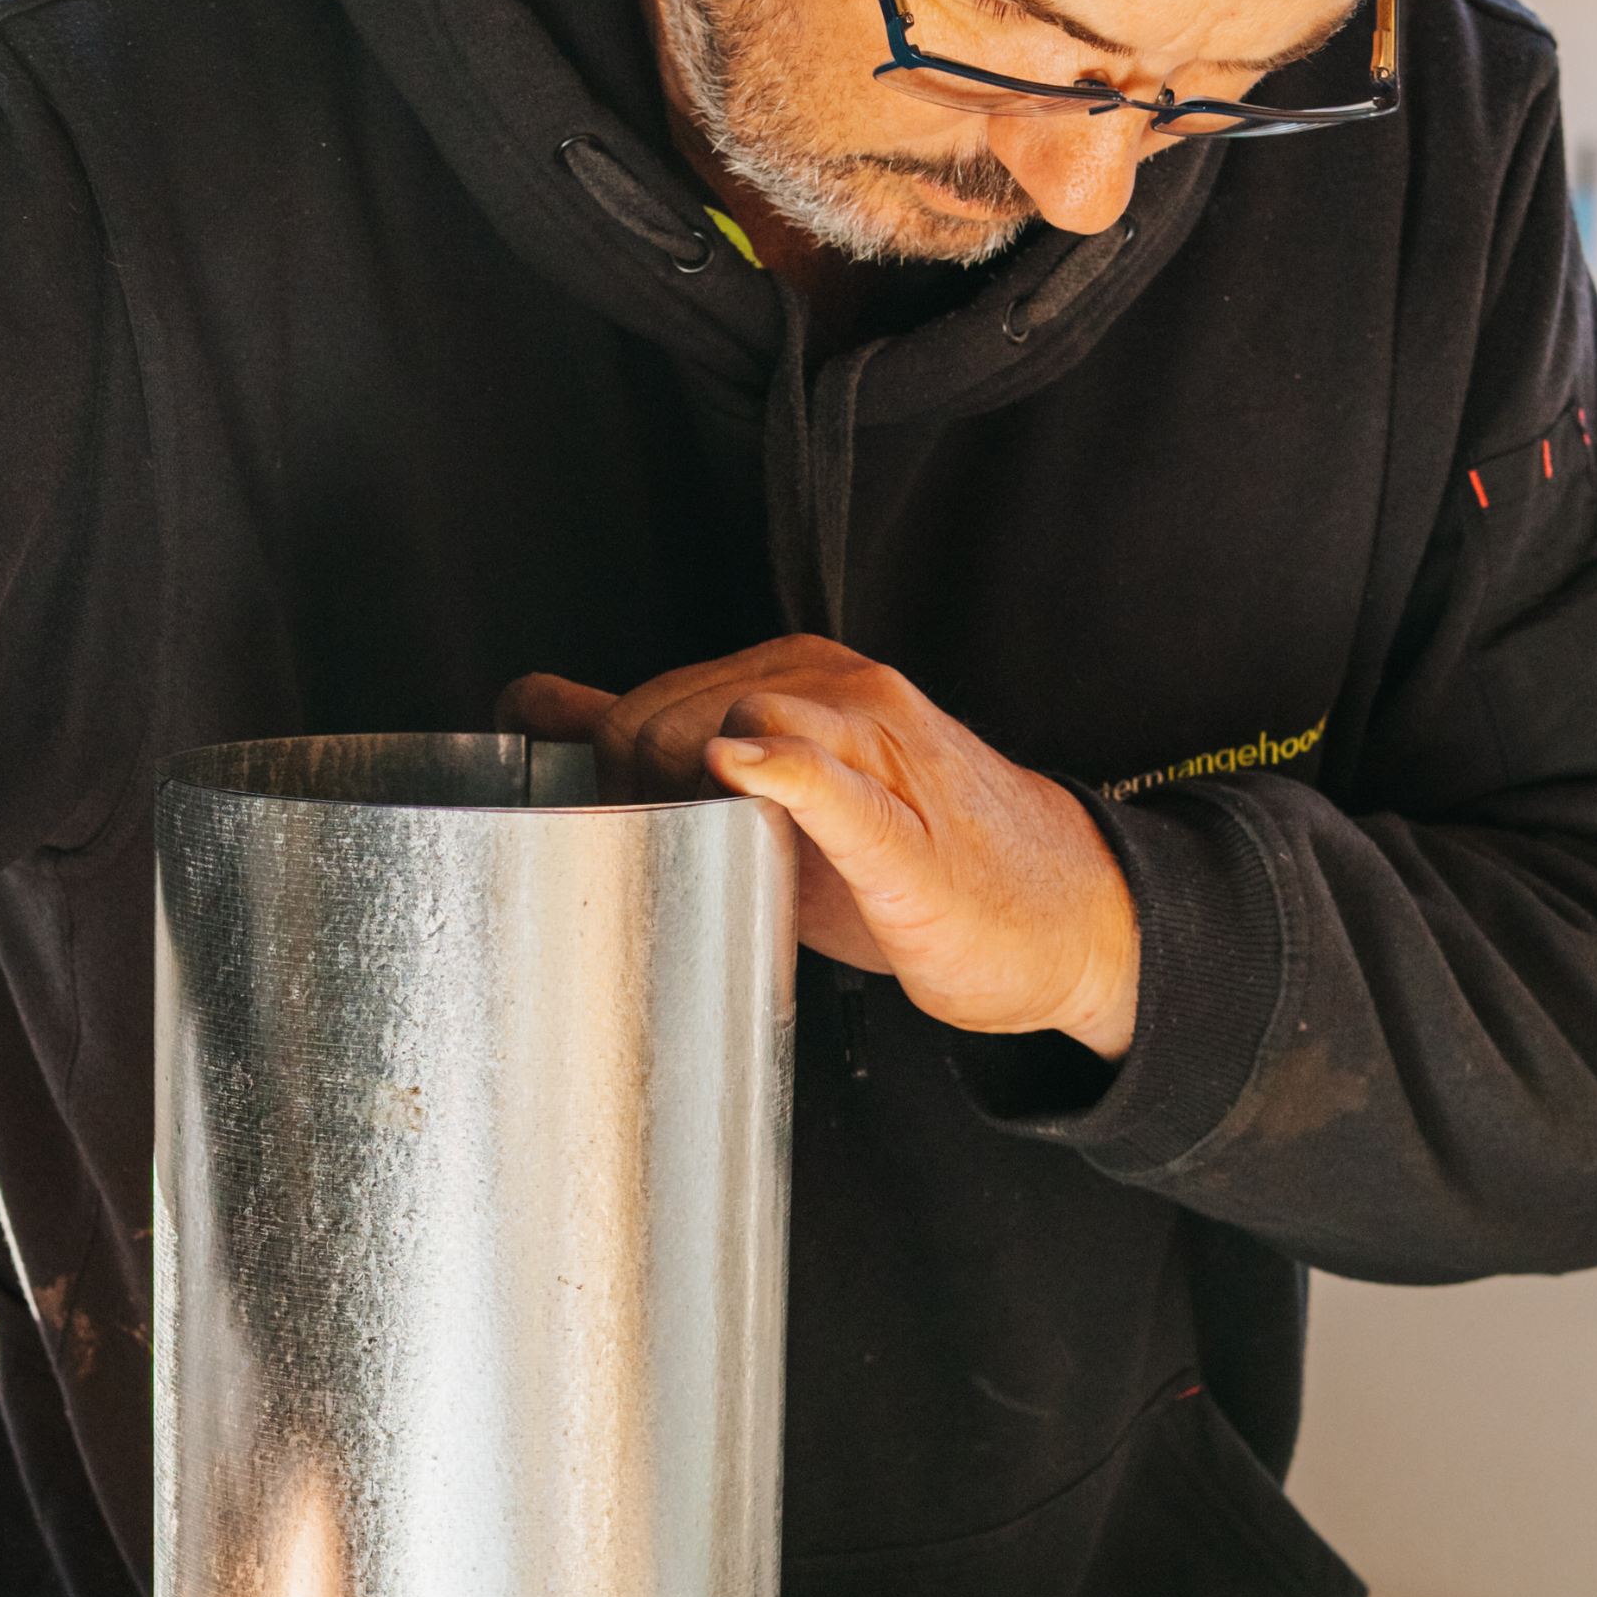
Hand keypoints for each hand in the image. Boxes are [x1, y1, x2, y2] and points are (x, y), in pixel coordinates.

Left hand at [502, 638, 1138, 1056]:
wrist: (1061, 915)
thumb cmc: (916, 865)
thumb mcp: (773, 799)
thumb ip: (658, 746)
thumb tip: (535, 704)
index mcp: (796, 680)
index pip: (645, 702)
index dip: (602, 777)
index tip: (613, 838)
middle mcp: (834, 691)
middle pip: (669, 716)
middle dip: (628, 797)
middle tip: (656, 870)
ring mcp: (878, 752)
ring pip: (736, 727)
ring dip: (678, 794)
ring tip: (688, 869)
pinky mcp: (908, 831)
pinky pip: (834, 785)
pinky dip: (782, 775)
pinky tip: (743, 771)